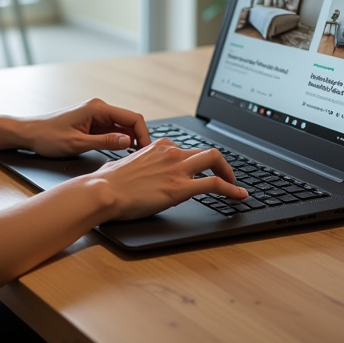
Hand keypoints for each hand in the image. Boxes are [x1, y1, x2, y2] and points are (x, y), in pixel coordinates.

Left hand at [19, 98, 151, 157]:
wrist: (29, 133)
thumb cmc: (48, 137)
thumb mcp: (77, 143)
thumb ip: (104, 142)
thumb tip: (128, 142)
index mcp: (97, 108)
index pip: (132, 117)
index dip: (143, 134)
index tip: (147, 151)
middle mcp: (99, 108)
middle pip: (129, 121)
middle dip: (139, 138)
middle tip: (144, 158)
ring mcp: (96, 115)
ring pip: (122, 127)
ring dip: (130, 140)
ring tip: (135, 159)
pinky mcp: (92, 123)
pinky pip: (112, 130)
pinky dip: (120, 141)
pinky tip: (122, 154)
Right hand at [91, 139, 248, 220]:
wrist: (104, 191)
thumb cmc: (108, 181)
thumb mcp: (127, 164)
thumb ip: (140, 164)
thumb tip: (139, 172)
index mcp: (159, 146)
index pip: (187, 150)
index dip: (199, 162)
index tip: (203, 171)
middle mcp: (171, 152)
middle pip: (207, 152)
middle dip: (221, 165)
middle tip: (226, 177)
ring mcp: (177, 168)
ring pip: (215, 160)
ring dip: (229, 174)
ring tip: (236, 187)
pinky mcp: (180, 187)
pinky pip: (215, 184)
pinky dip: (231, 189)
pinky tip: (239, 196)